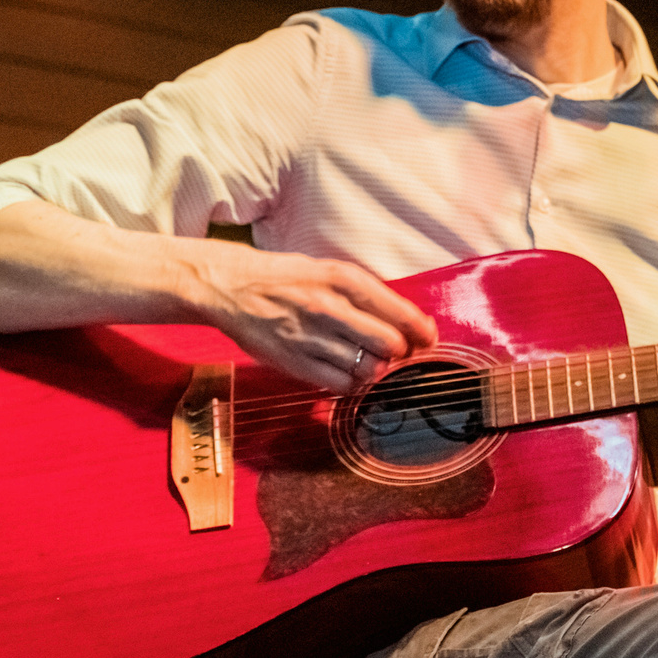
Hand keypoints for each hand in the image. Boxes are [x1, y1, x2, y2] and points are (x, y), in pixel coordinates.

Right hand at [189, 245, 437, 391]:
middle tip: (398, 354)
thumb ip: (365, 295)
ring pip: (367, 369)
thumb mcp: (329, 272)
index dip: (421, 332)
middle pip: (389, 344)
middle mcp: (330, 307)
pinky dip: (351, 384)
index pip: (400, 313)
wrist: (231, 286)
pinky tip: (346, 373)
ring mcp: (311, 337)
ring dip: (376, 370)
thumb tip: (406, 322)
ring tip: (370, 363)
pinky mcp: (294, 362)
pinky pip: (340, 385)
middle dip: (401, 354)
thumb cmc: (287, 279)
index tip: (426, 339)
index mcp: (344, 280)